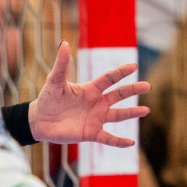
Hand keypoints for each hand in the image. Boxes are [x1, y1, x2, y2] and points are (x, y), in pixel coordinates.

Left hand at [28, 41, 150, 146]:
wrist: (39, 120)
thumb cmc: (48, 99)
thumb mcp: (54, 81)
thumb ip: (61, 64)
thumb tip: (63, 43)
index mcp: (90, 89)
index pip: (109, 79)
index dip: (120, 72)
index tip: (134, 66)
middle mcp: (97, 103)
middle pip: (118, 95)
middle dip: (132, 90)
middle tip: (147, 86)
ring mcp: (96, 118)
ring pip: (118, 115)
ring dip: (131, 113)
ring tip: (146, 110)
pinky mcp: (91, 133)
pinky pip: (108, 138)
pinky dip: (119, 142)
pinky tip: (130, 143)